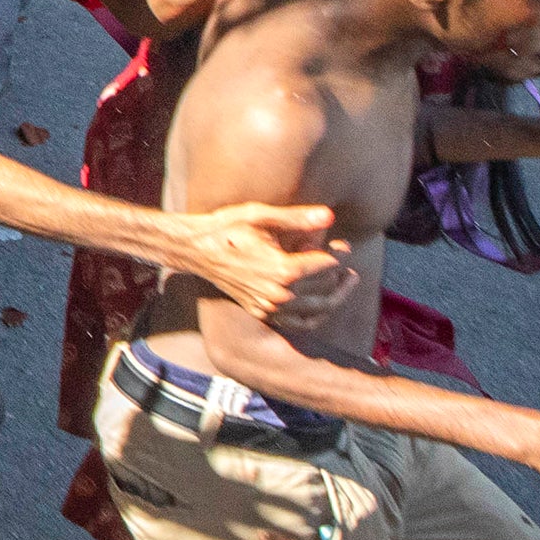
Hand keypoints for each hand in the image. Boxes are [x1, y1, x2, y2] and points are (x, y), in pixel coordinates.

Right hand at [166, 200, 344, 319]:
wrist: (194, 250)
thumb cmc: (224, 228)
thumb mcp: (259, 216)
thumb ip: (297, 219)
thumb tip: (329, 216)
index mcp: (283, 269)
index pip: (328, 265)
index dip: (340, 253)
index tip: (342, 244)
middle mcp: (279, 293)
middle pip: (327, 287)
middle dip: (340, 273)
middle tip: (344, 261)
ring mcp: (270, 306)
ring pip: (318, 309)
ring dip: (336, 296)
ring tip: (345, 283)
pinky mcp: (262, 312)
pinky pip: (300, 323)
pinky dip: (316, 316)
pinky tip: (323, 304)